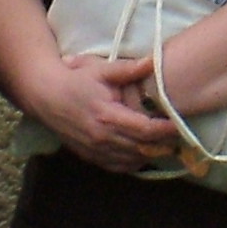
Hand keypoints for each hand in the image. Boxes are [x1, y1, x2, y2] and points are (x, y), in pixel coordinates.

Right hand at [32, 52, 175, 174]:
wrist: (45, 97)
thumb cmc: (75, 80)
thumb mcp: (101, 69)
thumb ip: (128, 69)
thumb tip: (153, 61)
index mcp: (107, 116)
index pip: (144, 130)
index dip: (166, 131)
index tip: (181, 126)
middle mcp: (102, 138)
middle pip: (142, 149)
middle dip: (163, 144)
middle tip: (180, 136)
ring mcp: (95, 150)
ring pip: (132, 161)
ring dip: (151, 154)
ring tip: (167, 144)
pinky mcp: (89, 157)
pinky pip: (118, 167)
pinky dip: (134, 162)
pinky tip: (144, 153)